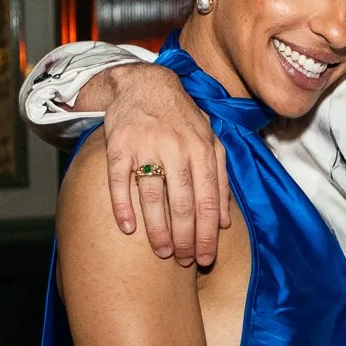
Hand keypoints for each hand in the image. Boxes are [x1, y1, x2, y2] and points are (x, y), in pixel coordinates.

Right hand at [98, 63, 230, 265]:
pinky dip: (122, 206)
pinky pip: (119, 181)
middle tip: (183, 262)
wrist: (145, 84)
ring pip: (153, 196)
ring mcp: (146, 146)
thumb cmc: (182, 119)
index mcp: (202, 149)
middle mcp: (177, 148)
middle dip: (185, 238)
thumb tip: (225, 221)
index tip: (205, 259)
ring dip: (158, 230)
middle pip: (183, 203)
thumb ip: (220, 178)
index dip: (207, 233)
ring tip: (161, 252)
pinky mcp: (119, 145)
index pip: (208, 200)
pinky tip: (127, 229)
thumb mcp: (209, 141)